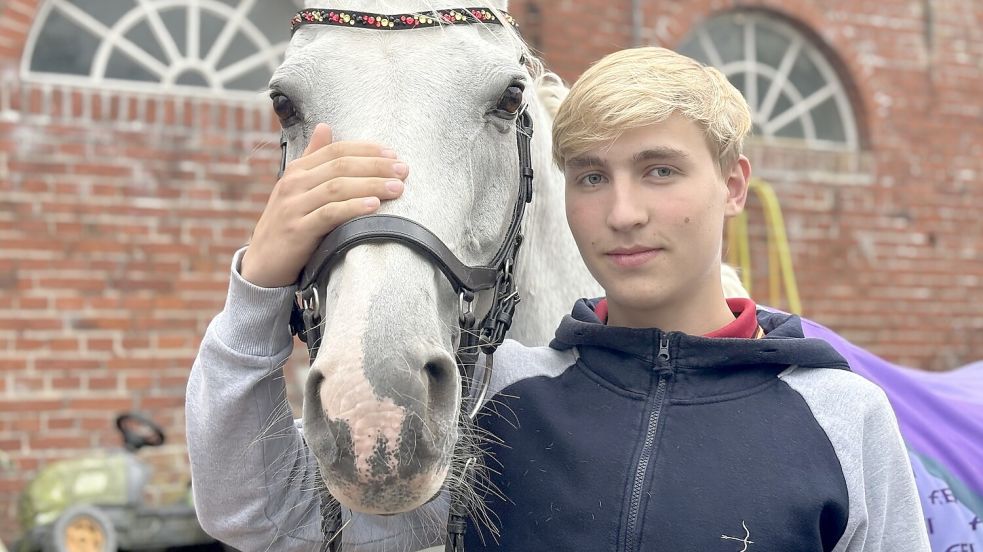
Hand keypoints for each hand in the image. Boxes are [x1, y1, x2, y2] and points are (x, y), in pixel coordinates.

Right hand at [240, 123, 407, 287]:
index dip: (367, 150)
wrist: (263, 263)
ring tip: (397, 188)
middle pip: (341, 166)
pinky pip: (330, 214)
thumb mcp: (297, 189)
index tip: (393, 154)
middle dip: (376, 166)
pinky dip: (353, 208)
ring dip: (372, 185)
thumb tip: (325, 127)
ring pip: (338, 188)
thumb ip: (313, 159)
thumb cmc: (288, 224)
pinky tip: (374, 206)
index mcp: (297, 170)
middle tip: (403, 170)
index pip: (336, 150)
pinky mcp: (298, 231)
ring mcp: (294, 207)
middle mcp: (294, 184)